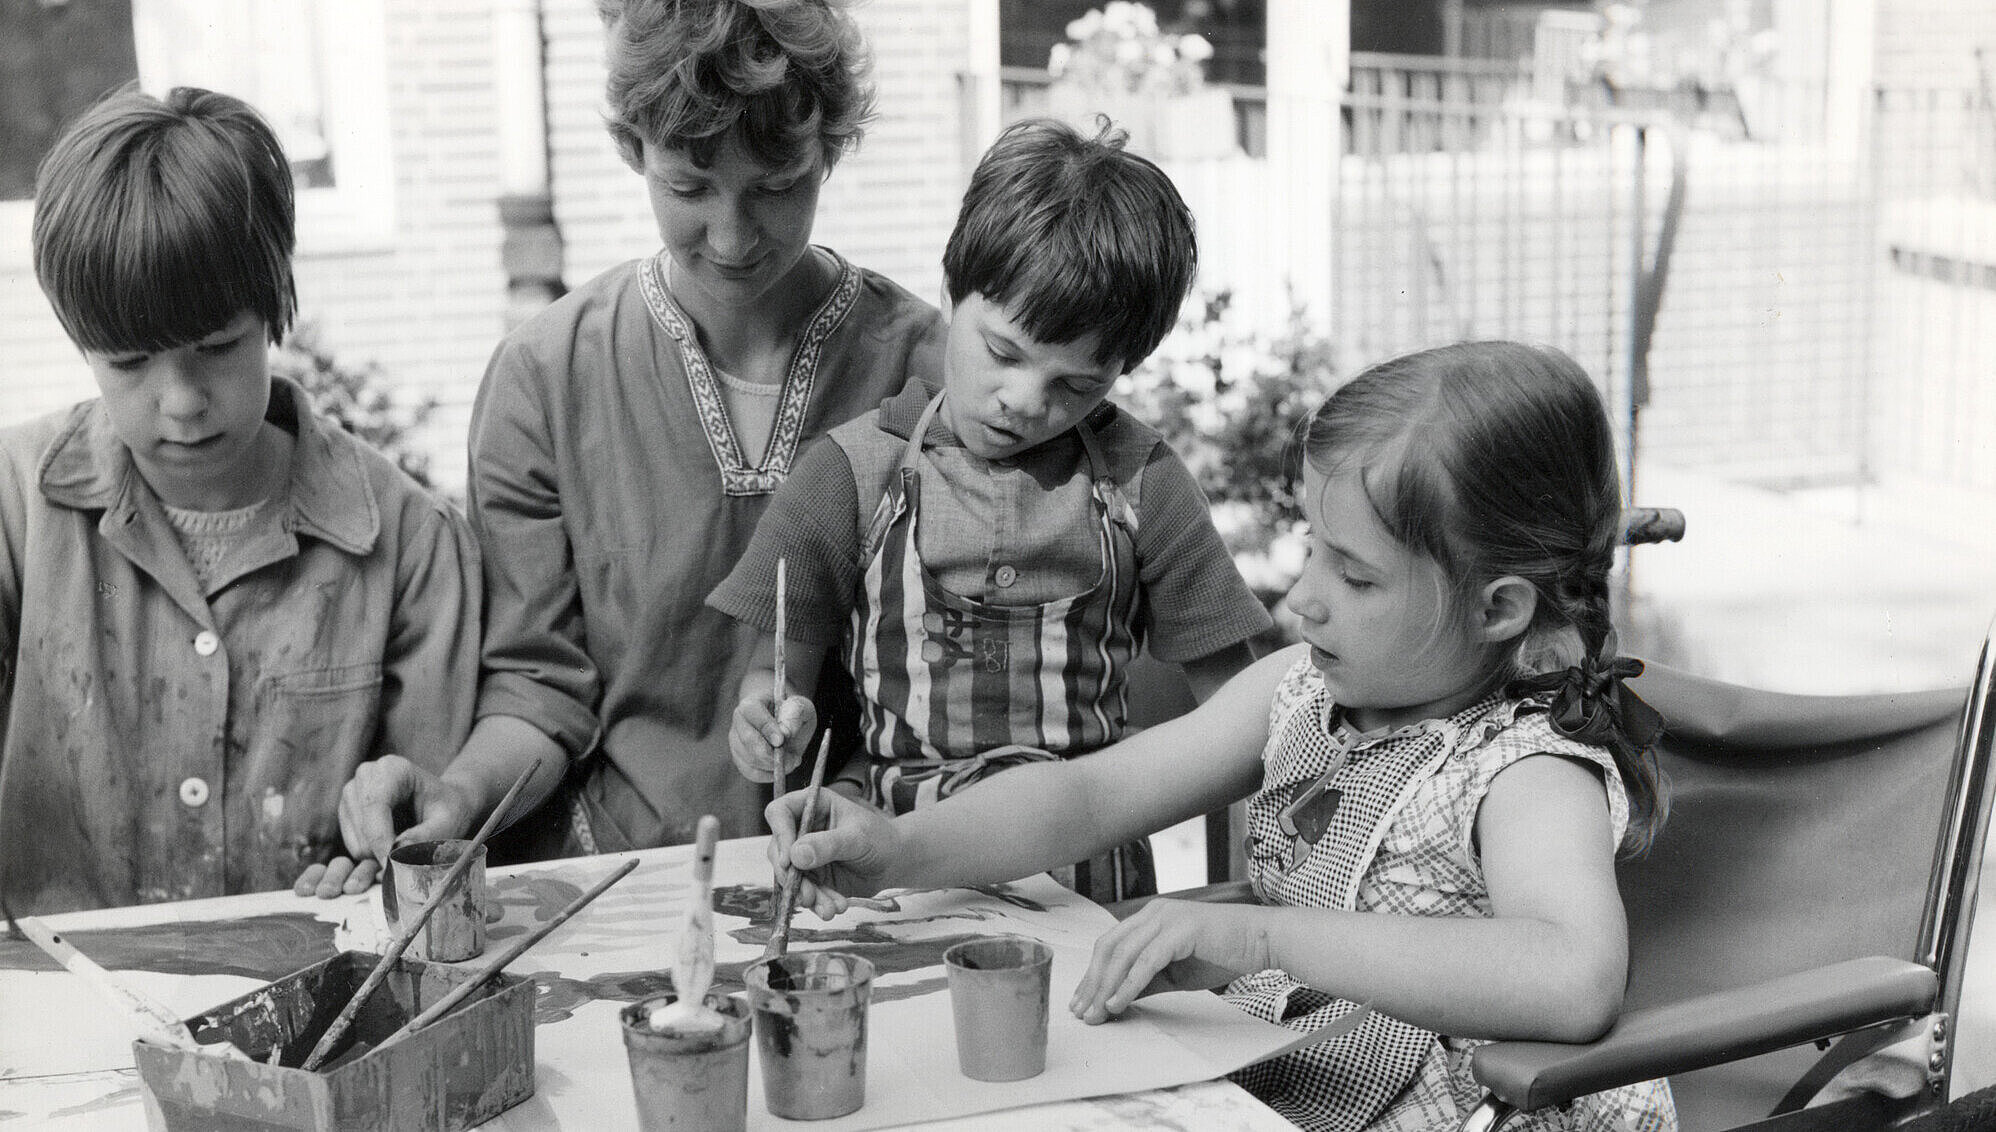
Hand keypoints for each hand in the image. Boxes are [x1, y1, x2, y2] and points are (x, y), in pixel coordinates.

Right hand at [293, 755, 477, 898]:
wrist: (441, 806)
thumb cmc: (448, 811)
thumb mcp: (448, 823)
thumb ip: (425, 836)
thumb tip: (396, 851)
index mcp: (392, 769)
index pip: (375, 806)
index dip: (381, 839)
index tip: (392, 867)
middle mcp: (366, 775)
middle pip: (363, 826)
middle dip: (384, 850)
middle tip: (410, 859)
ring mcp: (352, 792)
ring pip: (357, 842)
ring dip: (380, 855)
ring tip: (406, 847)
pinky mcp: (346, 812)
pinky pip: (353, 849)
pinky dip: (373, 856)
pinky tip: (394, 846)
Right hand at [730, 693, 816, 782]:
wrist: (784, 721)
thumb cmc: (792, 712)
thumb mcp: (801, 706)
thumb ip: (795, 714)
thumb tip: (786, 732)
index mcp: (750, 704)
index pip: (752, 714)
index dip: (767, 728)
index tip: (781, 741)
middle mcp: (738, 723)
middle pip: (748, 741)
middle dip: (771, 753)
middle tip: (793, 758)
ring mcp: (736, 743)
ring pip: (750, 761)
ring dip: (774, 766)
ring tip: (793, 760)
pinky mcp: (741, 760)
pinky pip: (752, 773)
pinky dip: (769, 775)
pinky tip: (783, 768)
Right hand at [764, 787, 897, 918]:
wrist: (893, 863)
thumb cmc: (879, 839)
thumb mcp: (857, 837)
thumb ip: (828, 844)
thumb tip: (796, 856)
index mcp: (812, 806)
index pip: (779, 813)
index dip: (780, 835)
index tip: (790, 861)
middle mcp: (802, 830)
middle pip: (778, 850)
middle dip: (791, 877)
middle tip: (807, 895)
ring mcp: (804, 855)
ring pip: (789, 877)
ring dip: (806, 896)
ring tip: (829, 908)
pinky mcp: (810, 877)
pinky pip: (804, 892)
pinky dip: (817, 903)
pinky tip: (834, 908)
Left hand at [1069, 898, 1271, 1023]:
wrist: (1262, 941)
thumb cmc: (1223, 954)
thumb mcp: (1176, 973)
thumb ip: (1147, 981)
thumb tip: (1117, 999)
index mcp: (1150, 917)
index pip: (1111, 945)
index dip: (1092, 974)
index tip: (1082, 1001)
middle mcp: (1154, 912)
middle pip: (1109, 948)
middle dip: (1092, 983)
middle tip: (1082, 1012)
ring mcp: (1166, 918)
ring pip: (1123, 954)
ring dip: (1106, 987)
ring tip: (1097, 1013)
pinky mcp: (1180, 930)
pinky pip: (1146, 961)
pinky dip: (1129, 983)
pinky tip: (1118, 1002)